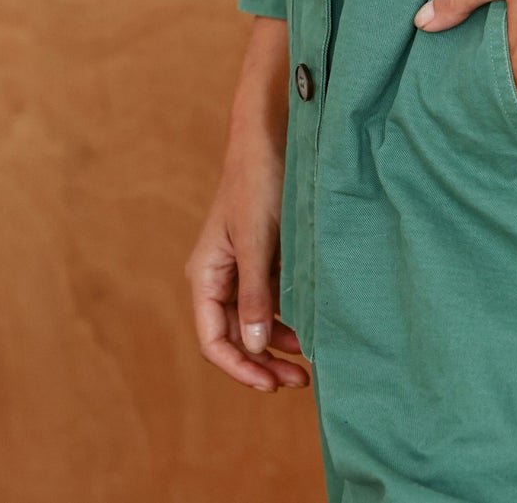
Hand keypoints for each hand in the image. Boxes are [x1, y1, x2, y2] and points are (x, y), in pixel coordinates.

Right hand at [185, 16, 311, 392]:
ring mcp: (244, 265)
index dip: (240, 367)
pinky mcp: (266, 254)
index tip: (270, 384)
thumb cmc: (259, 181)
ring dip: (279, 342)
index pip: (213, 339)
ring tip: (310, 361)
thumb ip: (254, 294)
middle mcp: (220, 274)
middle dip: (263, 361)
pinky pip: (273, 298)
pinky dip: (288, 316)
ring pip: (256, 320)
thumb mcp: (257, 241)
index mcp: (205, 273)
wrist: (274, 132)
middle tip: (299, 382)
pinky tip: (311, 326)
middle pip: (236, 335)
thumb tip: (253, 346)